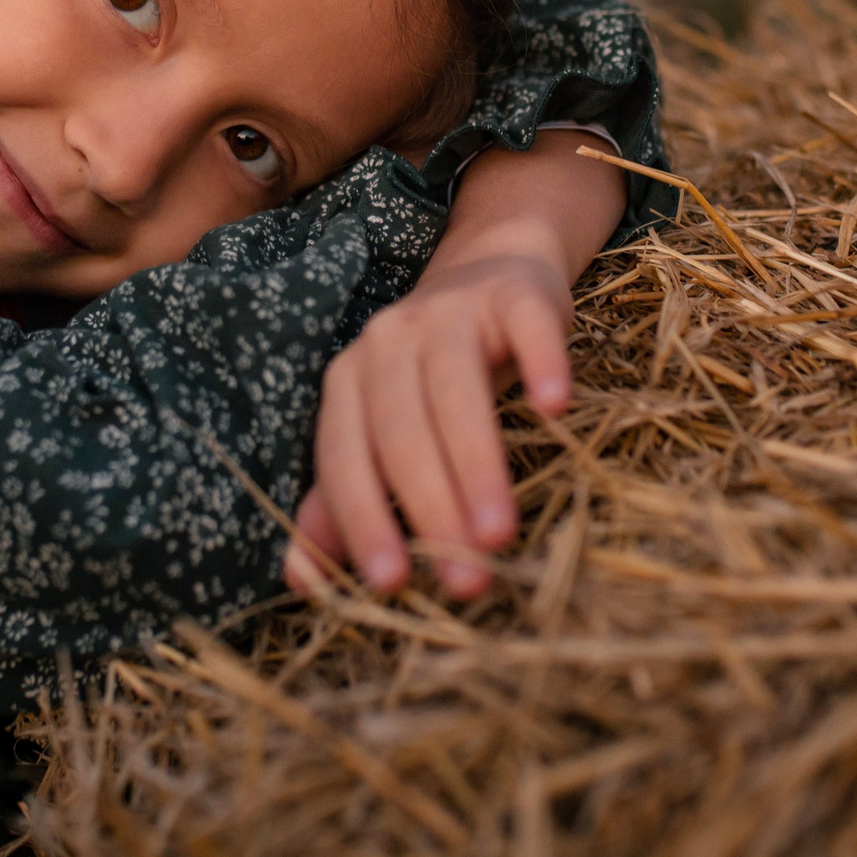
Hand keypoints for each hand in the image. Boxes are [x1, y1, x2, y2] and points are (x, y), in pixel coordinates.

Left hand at [283, 139, 624, 599]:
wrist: (494, 272)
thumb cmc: (434, 376)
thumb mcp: (382, 431)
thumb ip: (344, 499)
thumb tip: (302, 580)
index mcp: (349, 380)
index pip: (345, 456)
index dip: (363, 519)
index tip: (391, 584)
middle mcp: (389, 341)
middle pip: (401, 429)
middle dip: (429, 509)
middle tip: (464, 579)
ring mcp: (452, 310)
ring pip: (456, 388)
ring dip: (475, 463)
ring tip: (499, 534)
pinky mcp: (516, 294)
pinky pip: (527, 327)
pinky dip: (541, 364)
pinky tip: (554, 407)